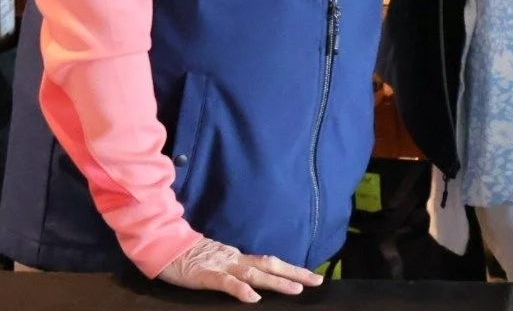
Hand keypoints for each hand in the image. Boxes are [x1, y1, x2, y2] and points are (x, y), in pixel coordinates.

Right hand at [158, 236, 323, 302]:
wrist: (165, 245)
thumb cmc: (188, 257)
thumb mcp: (215, 262)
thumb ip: (233, 269)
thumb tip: (252, 279)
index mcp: (237, 257)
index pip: (269, 263)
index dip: (290, 269)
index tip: (311, 276)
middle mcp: (235, 259)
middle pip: (270, 265)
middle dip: (294, 274)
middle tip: (317, 281)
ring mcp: (221, 266)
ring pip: (254, 273)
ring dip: (276, 282)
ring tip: (296, 290)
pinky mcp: (206, 275)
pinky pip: (226, 283)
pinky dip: (241, 289)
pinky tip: (253, 298)